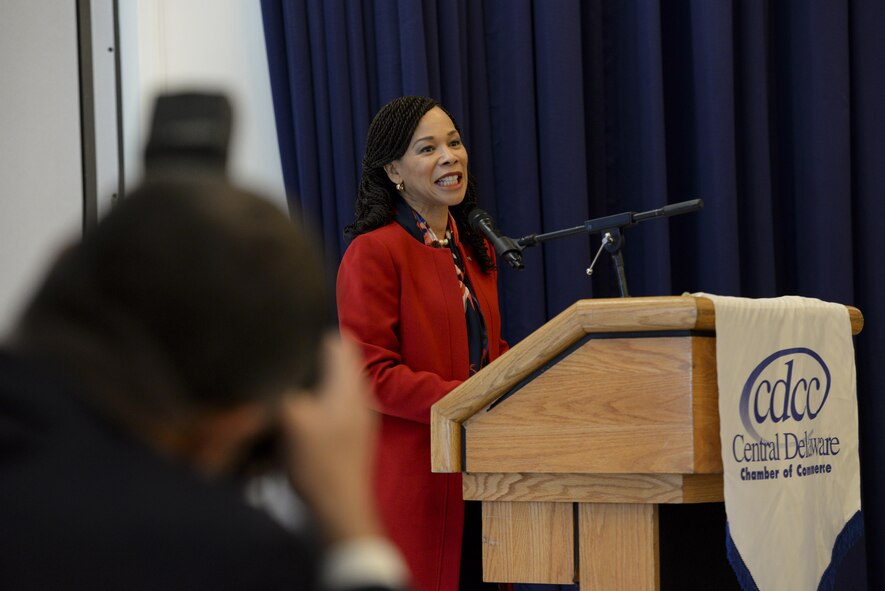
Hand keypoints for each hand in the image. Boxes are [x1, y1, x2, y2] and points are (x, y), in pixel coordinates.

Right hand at [279, 332, 381, 542]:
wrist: (339, 507)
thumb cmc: (317, 461)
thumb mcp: (291, 417)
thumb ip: (284, 385)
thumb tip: (273, 366)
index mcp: (349, 386)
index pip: (340, 342)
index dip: (314, 336)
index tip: (289, 339)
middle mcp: (360, 396)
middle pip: (338, 362)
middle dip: (311, 358)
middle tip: (283, 361)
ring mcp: (359, 417)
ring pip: (334, 384)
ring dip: (312, 382)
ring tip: (285, 385)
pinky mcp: (352, 435)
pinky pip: (333, 404)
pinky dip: (316, 401)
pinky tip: (296, 413)